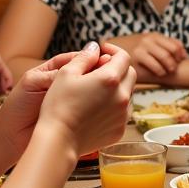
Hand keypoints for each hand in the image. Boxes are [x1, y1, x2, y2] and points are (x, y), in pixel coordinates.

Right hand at [0, 42, 134, 159]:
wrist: (59, 140)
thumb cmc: (58, 106)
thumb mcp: (66, 74)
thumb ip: (84, 57)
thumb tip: (95, 47)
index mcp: (110, 79)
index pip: (124, 57)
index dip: (114, 51)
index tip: (104, 51)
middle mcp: (122, 96)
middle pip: (130, 74)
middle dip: (118, 68)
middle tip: (101, 69)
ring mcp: (123, 114)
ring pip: (129, 93)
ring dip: (118, 87)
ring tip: (98, 90)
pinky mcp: (120, 129)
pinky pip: (124, 111)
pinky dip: (116, 105)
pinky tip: (98, 107)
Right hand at [109, 32, 186, 78]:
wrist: (109, 51)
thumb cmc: (132, 51)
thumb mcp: (148, 44)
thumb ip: (164, 46)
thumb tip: (184, 55)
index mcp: (154, 36)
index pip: (176, 45)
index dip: (181, 55)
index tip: (180, 62)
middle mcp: (149, 40)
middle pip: (172, 52)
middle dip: (175, 63)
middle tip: (171, 69)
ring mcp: (142, 48)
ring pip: (166, 59)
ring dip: (168, 68)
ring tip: (164, 72)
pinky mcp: (136, 58)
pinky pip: (156, 67)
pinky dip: (160, 72)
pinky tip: (157, 74)